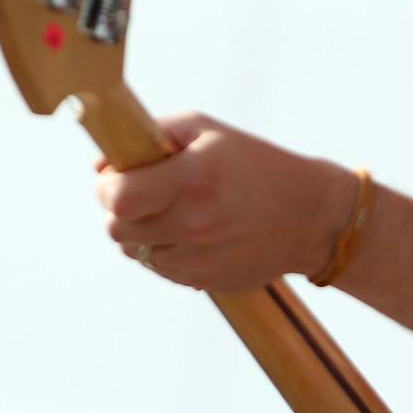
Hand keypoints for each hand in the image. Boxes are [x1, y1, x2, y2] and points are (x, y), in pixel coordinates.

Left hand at [95, 112, 355, 291]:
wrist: (310, 217)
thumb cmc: (255, 164)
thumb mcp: (208, 130)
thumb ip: (152, 135)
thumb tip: (102, 163)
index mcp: (194, 179)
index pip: (117, 198)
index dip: (106, 186)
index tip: (117, 176)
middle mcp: (194, 224)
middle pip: (116, 230)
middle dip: (119, 209)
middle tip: (140, 193)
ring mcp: (199, 258)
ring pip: (135, 252)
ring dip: (141, 232)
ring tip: (171, 211)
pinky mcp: (204, 282)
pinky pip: (159, 268)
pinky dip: (164, 250)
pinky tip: (191, 232)